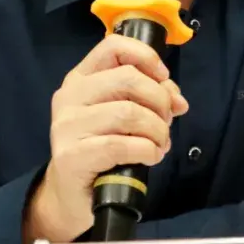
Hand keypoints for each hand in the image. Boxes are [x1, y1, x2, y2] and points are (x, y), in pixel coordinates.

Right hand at [24, 33, 188, 243]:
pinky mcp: (71, 156)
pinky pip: (122, 145)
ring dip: (157, 130)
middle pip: (128, 79)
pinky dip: (147, 150)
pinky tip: (150, 157)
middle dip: (159, 100)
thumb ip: (149, 97)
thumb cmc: (102, 149)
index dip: (146, 57)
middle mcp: (69, 96)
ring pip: (128, 112)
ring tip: (159, 144)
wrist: (73, 196)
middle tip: (166, 122)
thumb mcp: (124, 116)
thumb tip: (177, 99)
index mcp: (81, 78)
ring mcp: (67, 126)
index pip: (113, 47)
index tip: (164, 78)